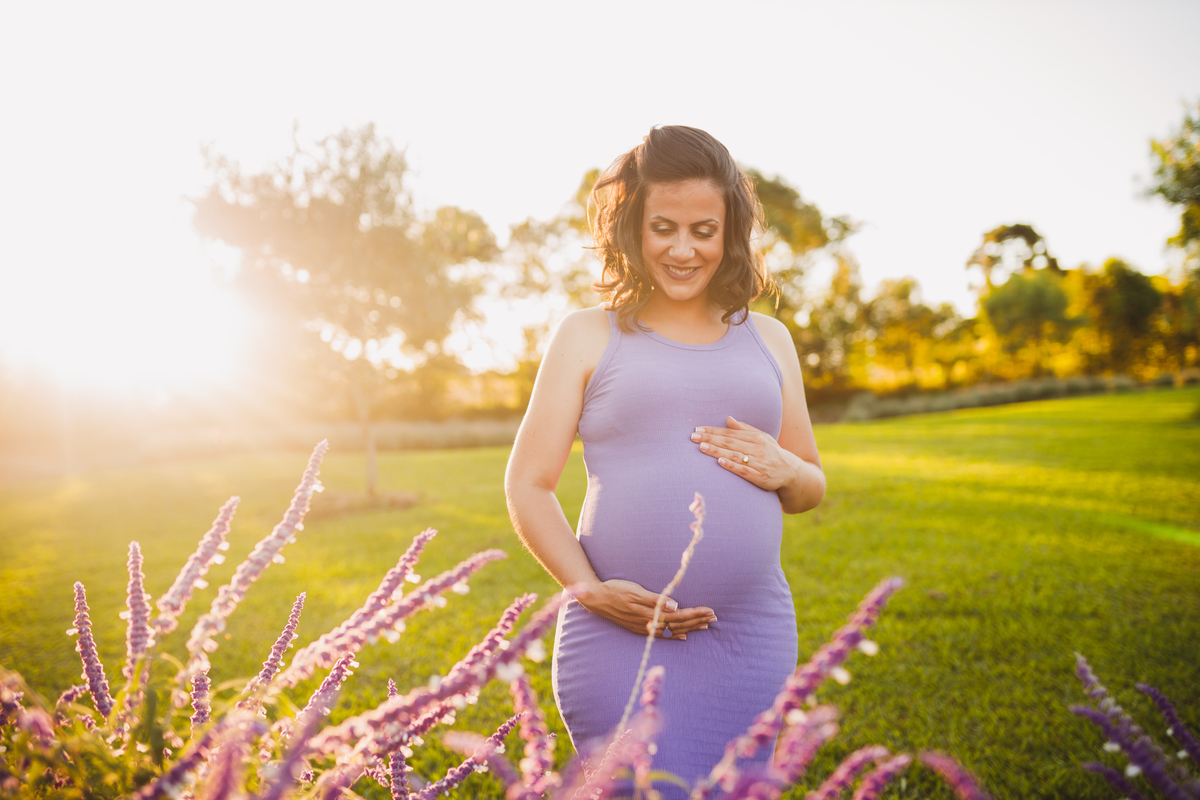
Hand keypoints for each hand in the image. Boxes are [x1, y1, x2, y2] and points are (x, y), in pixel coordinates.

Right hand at [576, 579, 715, 639]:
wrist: (596, 599)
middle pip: (679, 624)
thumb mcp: (635, 591)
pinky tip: (683, 637)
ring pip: (672, 630)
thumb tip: (675, 606)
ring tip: (705, 625)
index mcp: (650, 613)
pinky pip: (661, 635)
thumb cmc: (615, 590)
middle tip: (714, 617)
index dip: (696, 613)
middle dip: (698, 620)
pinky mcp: (640, 629)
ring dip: (690, 628)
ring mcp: (645, 628)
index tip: (710, 611)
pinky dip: (674, 636)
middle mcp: (649, 624)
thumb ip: (655, 599)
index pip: (679, 615)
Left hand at [691, 416, 797, 491]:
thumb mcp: (762, 437)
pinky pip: (744, 471)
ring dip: (717, 451)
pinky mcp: (760, 477)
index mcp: (756, 437)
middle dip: (710, 439)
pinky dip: (732, 466)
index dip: (713, 431)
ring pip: (734, 455)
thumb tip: (728, 419)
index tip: (697, 429)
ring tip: (701, 447)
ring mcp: (759, 463)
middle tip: (693, 437)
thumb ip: (744, 429)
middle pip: (730, 443)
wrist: (790, 472)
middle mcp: (758, 449)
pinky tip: (719, 462)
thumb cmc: (771, 452)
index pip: (730, 433)